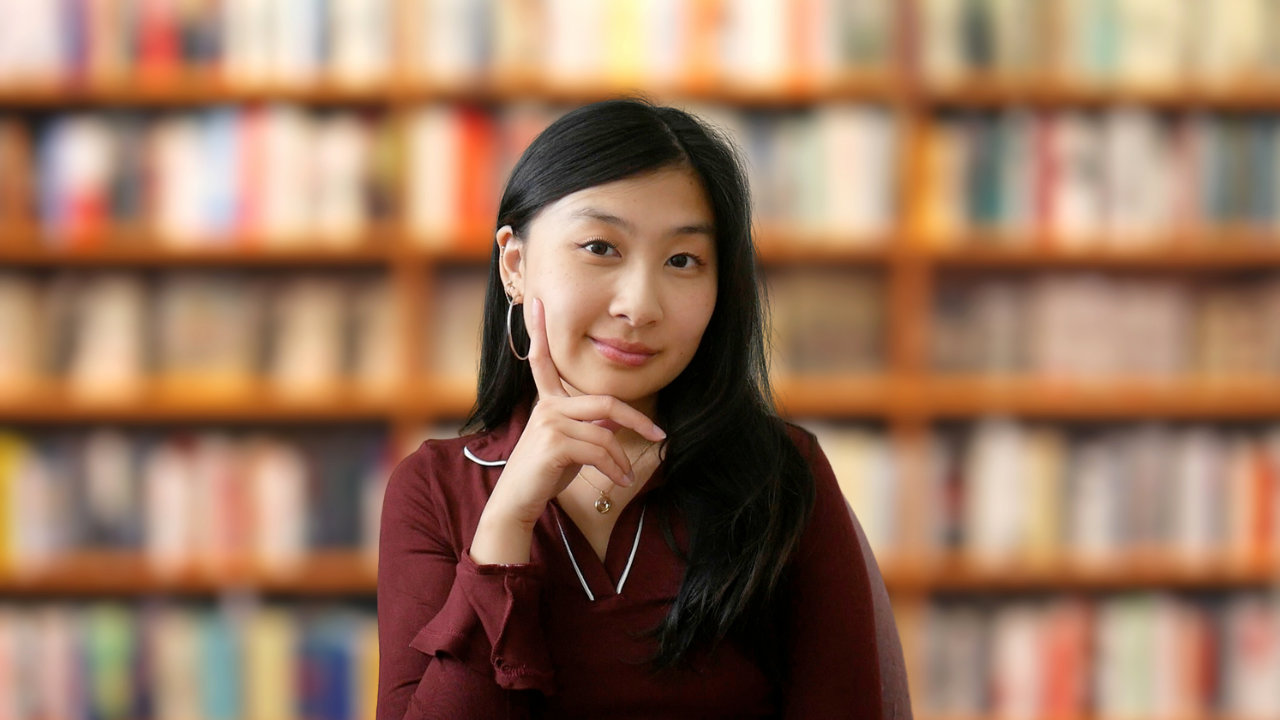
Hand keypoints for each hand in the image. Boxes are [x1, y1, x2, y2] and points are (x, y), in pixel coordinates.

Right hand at [487, 297, 666, 527]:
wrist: (518, 503)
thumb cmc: (544, 474)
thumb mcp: (570, 445)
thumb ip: (589, 426)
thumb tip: (616, 422)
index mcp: (548, 402)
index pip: (543, 361)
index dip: (539, 332)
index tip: (536, 302)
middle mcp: (546, 406)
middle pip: (606, 403)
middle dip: (637, 419)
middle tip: (659, 434)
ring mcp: (549, 423)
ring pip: (606, 433)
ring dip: (622, 459)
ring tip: (628, 476)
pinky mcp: (554, 443)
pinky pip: (599, 451)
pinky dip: (615, 468)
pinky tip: (620, 480)